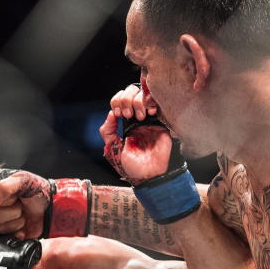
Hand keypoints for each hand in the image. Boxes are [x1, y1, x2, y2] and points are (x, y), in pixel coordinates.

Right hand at [0, 168, 50, 239]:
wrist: (52, 207)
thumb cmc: (38, 191)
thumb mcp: (24, 180)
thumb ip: (6, 186)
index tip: (13, 197)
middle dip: (12, 210)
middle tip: (21, 204)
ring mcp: (2, 222)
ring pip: (0, 227)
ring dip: (17, 220)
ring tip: (25, 213)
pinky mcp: (9, 235)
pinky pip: (8, 237)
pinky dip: (20, 231)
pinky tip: (26, 224)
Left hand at [99, 84, 200, 224]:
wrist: (149, 176)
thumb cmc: (130, 166)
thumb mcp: (112, 149)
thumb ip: (107, 131)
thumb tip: (111, 112)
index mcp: (124, 122)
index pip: (120, 99)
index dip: (118, 100)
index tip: (118, 114)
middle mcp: (137, 117)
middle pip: (131, 91)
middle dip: (127, 99)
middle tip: (127, 114)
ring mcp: (150, 118)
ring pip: (144, 94)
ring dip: (138, 101)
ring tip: (140, 117)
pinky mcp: (162, 121)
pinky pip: (158, 104)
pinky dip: (152, 103)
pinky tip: (150, 113)